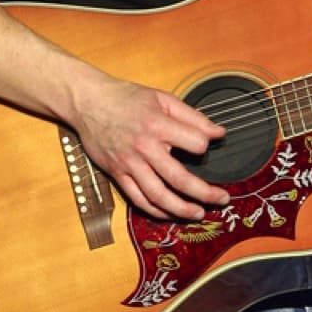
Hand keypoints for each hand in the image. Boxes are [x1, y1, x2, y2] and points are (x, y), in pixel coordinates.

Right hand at [71, 79, 230, 220]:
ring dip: (181, 209)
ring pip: (158, 195)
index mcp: (158, 125)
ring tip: (198, 213)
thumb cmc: (126, 98)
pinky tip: (170, 213)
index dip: (206, 146)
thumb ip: (192, 116)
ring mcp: (129, 163)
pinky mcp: (117, 174)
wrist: (89, 102)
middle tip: (222, 199)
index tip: (208, 147)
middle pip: (179, 178)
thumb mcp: (162, 98)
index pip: (195, 143)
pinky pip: (137, 199)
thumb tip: (219, 133)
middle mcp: (144, 147)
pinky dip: (156, 211)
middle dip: (205, 192)